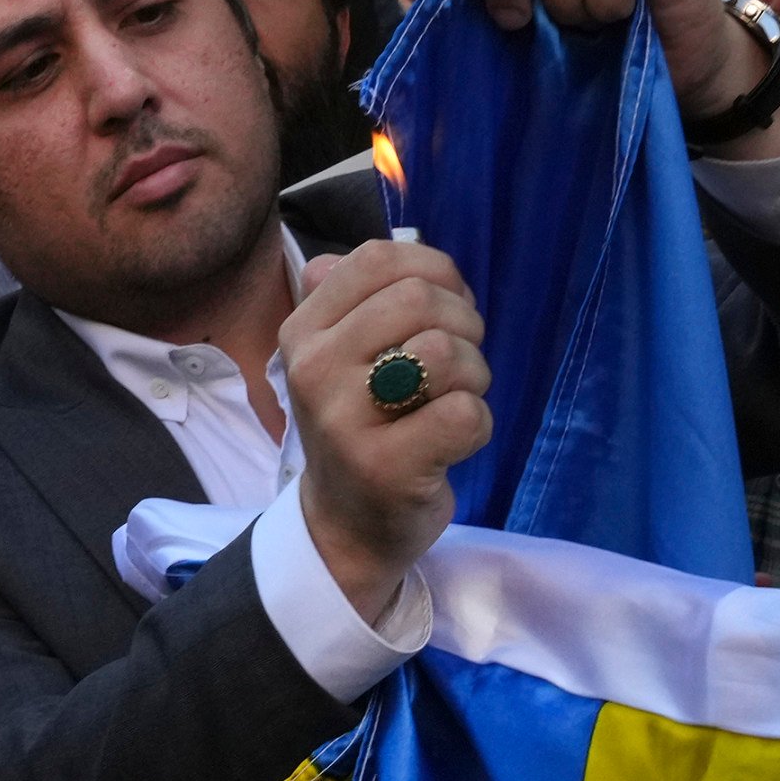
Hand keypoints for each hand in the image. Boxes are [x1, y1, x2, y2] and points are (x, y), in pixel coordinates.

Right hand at [286, 240, 491, 622]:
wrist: (344, 529)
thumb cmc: (359, 431)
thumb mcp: (341, 359)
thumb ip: (359, 300)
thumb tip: (388, 251)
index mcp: (302, 332)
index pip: (376, 261)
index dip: (433, 270)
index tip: (447, 306)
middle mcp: (314, 369)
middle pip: (418, 299)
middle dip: (463, 323)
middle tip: (460, 362)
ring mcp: (345, 421)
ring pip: (444, 351)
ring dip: (473, 373)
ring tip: (454, 400)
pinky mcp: (386, 467)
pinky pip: (463, 412)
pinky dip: (477, 422)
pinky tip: (453, 441)